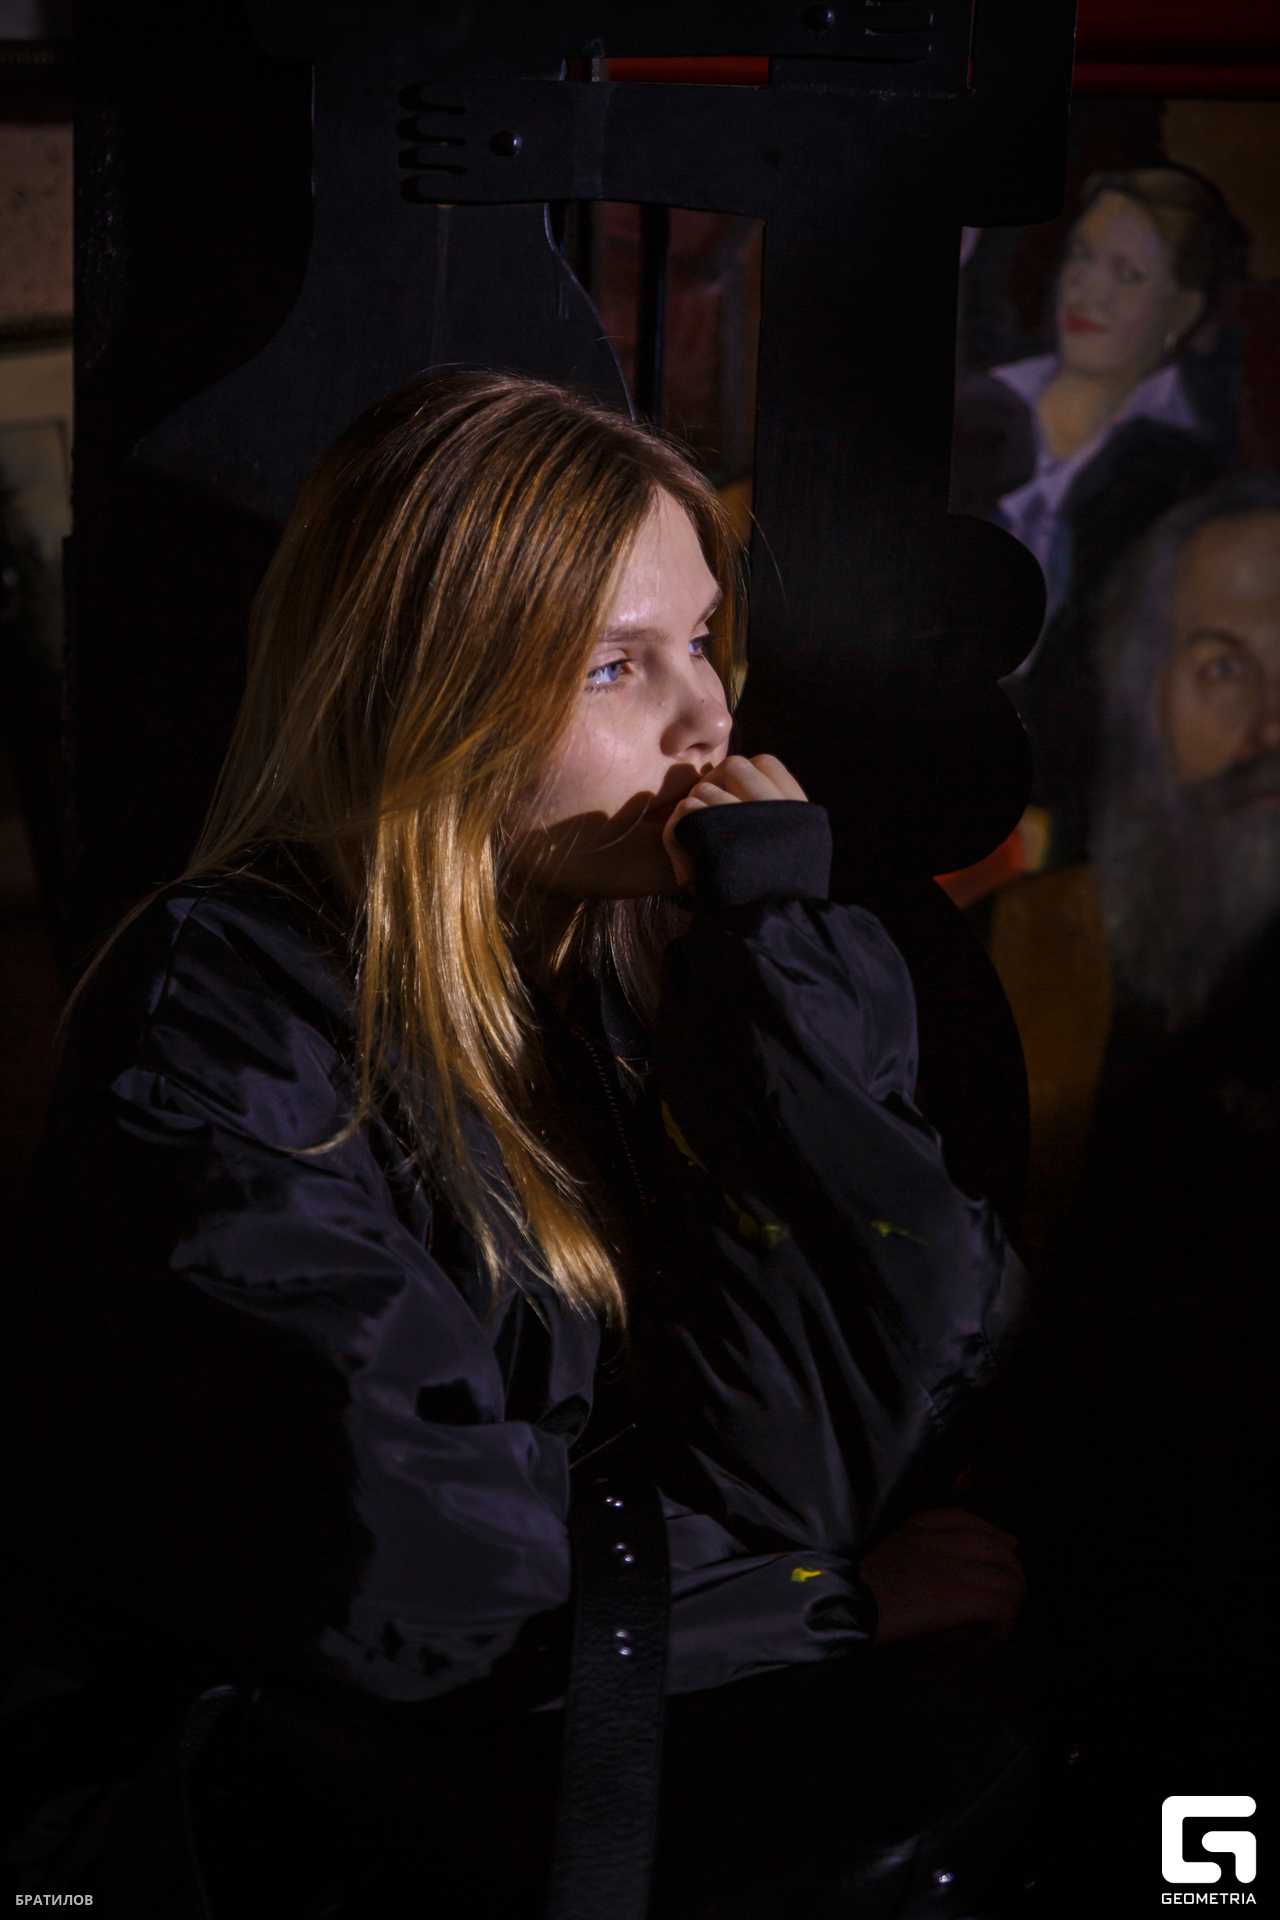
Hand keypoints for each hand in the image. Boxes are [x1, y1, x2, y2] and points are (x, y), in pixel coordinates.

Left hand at [662, 754, 806, 888]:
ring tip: (700, 844)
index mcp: (799, 812)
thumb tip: (746, 783)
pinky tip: (687, 851)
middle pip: (735, 766)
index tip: (735, 801)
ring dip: (696, 811)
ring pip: (706, 788)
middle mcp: (777, 807)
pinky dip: (679, 828)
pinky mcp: (715, 834)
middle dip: (716, 786)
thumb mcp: (794, 854)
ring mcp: (746, 818)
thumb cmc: (772, 901)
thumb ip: (775, 818)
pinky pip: (687, 810)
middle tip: (708, 818)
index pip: (766, 764)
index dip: (746, 775)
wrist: (763, 933)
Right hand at [858, 1508, 1025, 1644]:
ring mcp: (952, 1567)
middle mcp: (943, 1539)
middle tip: (998, 1606)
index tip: (1002, 1561)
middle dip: (1010, 1579)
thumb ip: (922, 1540)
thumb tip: (969, 1550)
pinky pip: (1000, 1606)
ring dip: (1009, 1605)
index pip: (976, 1523)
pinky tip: (988, 1636)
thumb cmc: (863, 1584)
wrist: (843, 1605)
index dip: (996, 1543)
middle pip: (1003, 1553)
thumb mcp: (890, 1545)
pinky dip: (1002, 1624)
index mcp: (922, 1524)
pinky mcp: (956, 1597)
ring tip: (994, 1624)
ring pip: (1009, 1580)